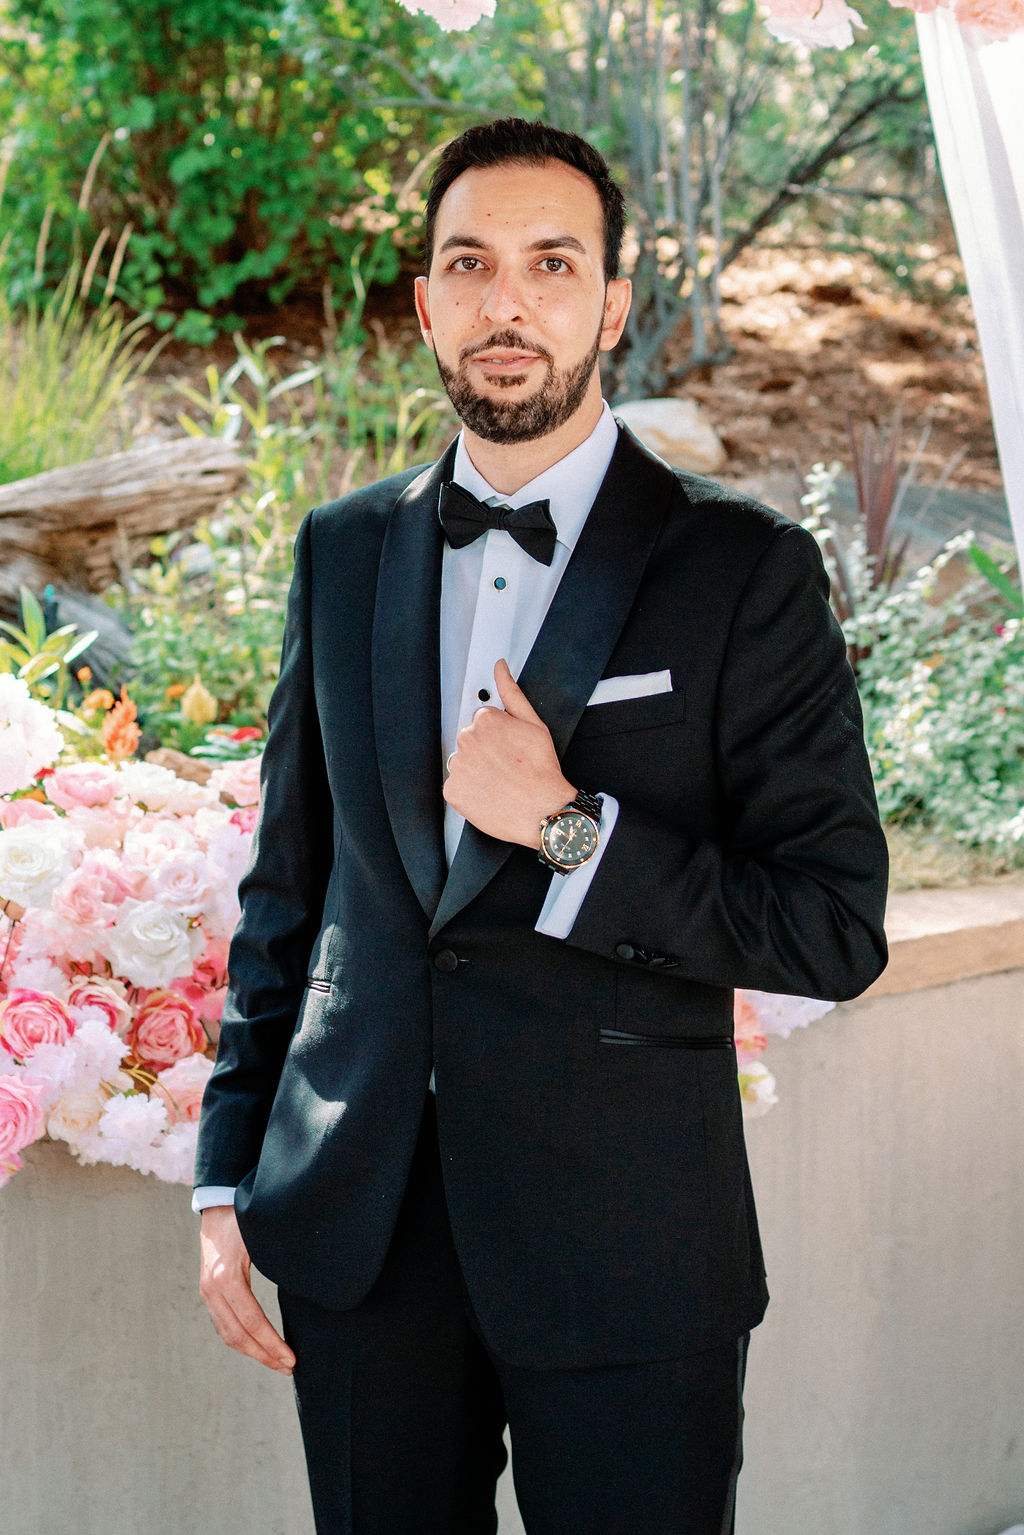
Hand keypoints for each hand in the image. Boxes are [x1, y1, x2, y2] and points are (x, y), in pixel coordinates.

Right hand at [199, 1205, 295, 1374]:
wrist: (217, 1202)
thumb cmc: (245, 1215)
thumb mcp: (262, 1234)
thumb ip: (281, 1257)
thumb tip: (310, 1279)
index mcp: (226, 1277)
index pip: (252, 1322)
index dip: (272, 1344)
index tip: (292, 1358)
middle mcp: (212, 1289)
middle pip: (238, 1336)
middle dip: (264, 1355)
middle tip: (289, 1367)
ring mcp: (207, 1292)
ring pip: (228, 1335)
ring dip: (253, 1352)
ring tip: (278, 1362)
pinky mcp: (209, 1292)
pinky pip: (224, 1325)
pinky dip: (242, 1340)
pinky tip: (260, 1346)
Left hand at [443, 658, 574, 847]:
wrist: (543, 812)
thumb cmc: (542, 771)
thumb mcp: (534, 724)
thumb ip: (512, 692)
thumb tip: (500, 667)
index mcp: (485, 720)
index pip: (483, 722)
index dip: (499, 736)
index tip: (510, 750)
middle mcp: (466, 740)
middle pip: (470, 741)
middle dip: (486, 751)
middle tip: (507, 766)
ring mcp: (458, 766)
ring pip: (462, 763)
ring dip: (476, 770)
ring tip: (499, 781)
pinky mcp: (453, 791)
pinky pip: (456, 786)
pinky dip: (469, 791)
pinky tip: (488, 793)